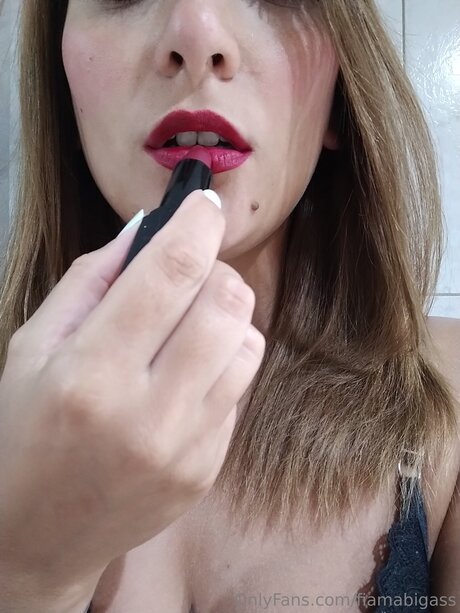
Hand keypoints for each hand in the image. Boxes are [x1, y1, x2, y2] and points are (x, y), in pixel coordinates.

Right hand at [0, 190, 264, 592]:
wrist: (39, 533)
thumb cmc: (25, 432)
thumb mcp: (32, 347)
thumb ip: (90, 281)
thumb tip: (147, 231)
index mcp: (89, 373)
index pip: (169, 273)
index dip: (196, 225)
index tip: (204, 204)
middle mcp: (146, 412)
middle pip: (225, 304)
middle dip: (217, 269)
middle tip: (192, 271)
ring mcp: (186, 447)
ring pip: (247, 343)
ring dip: (227, 316)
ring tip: (189, 324)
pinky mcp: (207, 469)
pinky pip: (239, 390)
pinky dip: (222, 364)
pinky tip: (186, 374)